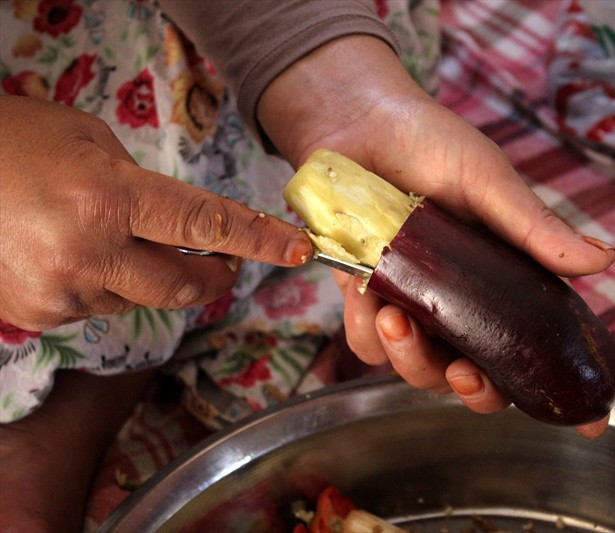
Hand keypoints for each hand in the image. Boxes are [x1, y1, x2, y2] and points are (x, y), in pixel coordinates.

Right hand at [0, 95, 311, 330]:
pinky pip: (96, 307)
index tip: (297, 250)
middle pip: (184, 284)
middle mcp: (90, 252)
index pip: (206, 224)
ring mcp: (62, 291)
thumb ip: (144, 185)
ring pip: (139, 297)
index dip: (259, 239)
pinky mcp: (38, 315)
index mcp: (109, 196)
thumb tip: (185, 224)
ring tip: (111, 239)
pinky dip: (102, 285)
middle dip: (214, 277)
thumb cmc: (15, 142)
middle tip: (225, 265)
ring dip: (146, 275)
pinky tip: (73, 256)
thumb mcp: (91, 141)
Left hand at [258, 37, 614, 421]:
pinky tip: (362, 290)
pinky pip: (366, 342)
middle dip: (471, 389)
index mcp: (502, 279)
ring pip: (417, 370)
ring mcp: (413, 303)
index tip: (591, 422)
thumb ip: (533, 227)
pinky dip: (365, 326)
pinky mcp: (364, 297)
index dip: (560, 384)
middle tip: (461, 371)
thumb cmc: (430, 142)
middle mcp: (461, 301)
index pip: (537, 342)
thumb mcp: (488, 181)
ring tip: (395, 316)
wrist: (357, 121)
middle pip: (475, 376)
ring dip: (410, 359)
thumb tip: (603, 261)